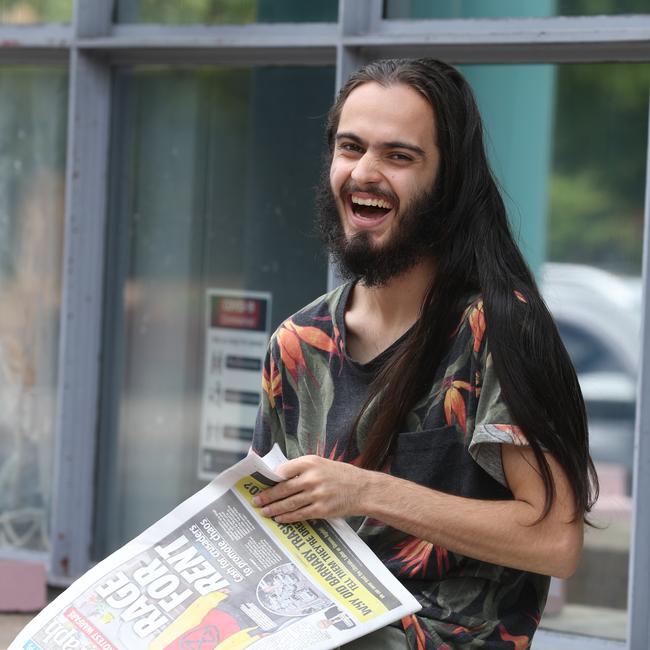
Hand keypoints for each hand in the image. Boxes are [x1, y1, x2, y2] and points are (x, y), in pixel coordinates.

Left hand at [251, 455, 369, 522]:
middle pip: (283, 488)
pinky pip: (300, 514)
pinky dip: (287, 517)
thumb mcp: (321, 464)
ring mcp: (317, 494)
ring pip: (289, 503)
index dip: (269, 478)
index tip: (259, 483)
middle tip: (255, 501)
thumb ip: (302, 469)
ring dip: (274, 508)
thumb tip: (279, 477)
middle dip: (267, 496)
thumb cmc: (340, 475)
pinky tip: (279, 518)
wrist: (363, 489)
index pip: (283, 470)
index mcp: (310, 462)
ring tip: (263, 511)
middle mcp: (312, 477)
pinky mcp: (322, 509)